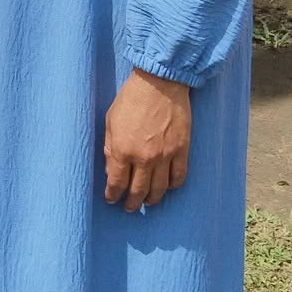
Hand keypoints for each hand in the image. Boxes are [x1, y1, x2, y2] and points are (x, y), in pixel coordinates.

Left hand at [103, 69, 191, 210]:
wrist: (159, 83)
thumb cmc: (131, 99)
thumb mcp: (110, 121)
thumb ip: (110, 146)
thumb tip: (110, 166)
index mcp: (122, 150)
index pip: (116, 183)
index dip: (113, 195)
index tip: (111, 199)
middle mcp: (143, 158)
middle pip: (137, 191)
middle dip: (131, 203)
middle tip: (129, 208)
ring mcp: (165, 156)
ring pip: (159, 189)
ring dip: (152, 199)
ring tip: (147, 202)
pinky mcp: (182, 150)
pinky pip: (179, 176)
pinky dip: (173, 186)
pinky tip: (168, 188)